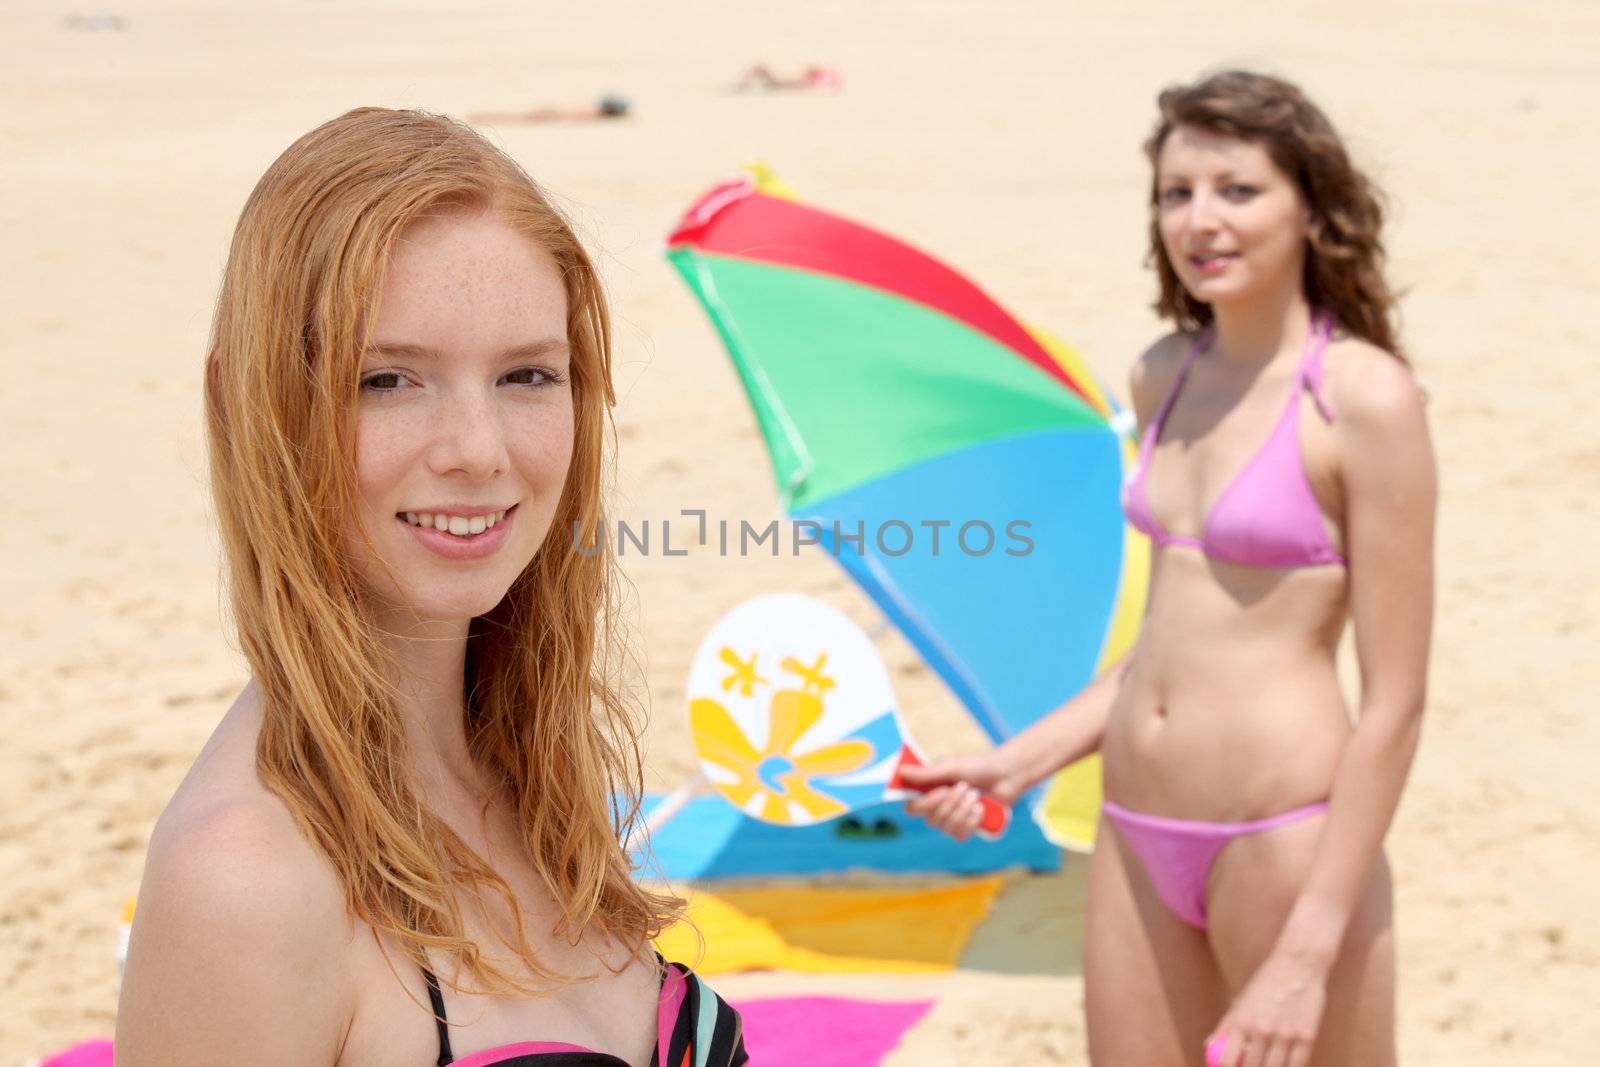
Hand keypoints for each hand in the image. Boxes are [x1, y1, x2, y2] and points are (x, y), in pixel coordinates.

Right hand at [898, 752, 1020, 841]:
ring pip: (946, 828)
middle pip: (930, 819)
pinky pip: (959, 834)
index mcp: (928, 790)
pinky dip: (971, 821)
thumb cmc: (977, 766)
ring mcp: (951, 818)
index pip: (912, 808)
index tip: (940, 792)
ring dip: (963, 810)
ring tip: (975, 795)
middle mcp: (936, 806)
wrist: (1006, 775)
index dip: (923, 804)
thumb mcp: (952, 767)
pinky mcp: (965, 828)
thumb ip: (927, 773)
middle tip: (965, 786)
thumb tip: (901, 771)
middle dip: (951, 803)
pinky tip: (980, 808)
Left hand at [1206, 950, 1327, 1066]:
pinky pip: (1297, 1065)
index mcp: (1241, 1021)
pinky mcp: (1307, 1037)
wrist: (1297, 965)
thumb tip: (1208, 1045)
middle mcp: (1262, 1030)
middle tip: (1251, 1065)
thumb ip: (1225, 1026)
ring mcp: (1286, 1035)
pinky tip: (1284, 1064)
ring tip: (1267, 1063)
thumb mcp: (1241, 1001)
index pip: (1227, 1060)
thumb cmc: (1265, 984)